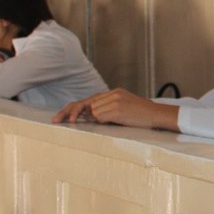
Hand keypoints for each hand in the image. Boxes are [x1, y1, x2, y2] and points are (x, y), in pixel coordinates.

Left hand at [53, 88, 179, 130]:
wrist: (158, 115)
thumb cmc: (142, 116)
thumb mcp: (124, 108)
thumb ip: (107, 109)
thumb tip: (89, 117)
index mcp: (113, 93)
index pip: (88, 100)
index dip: (72, 108)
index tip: (60, 117)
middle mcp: (113, 94)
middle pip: (85, 104)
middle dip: (70, 112)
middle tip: (55, 120)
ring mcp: (115, 100)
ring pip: (93, 112)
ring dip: (95, 120)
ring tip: (110, 121)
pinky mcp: (118, 108)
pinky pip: (101, 117)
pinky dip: (102, 121)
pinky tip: (113, 121)